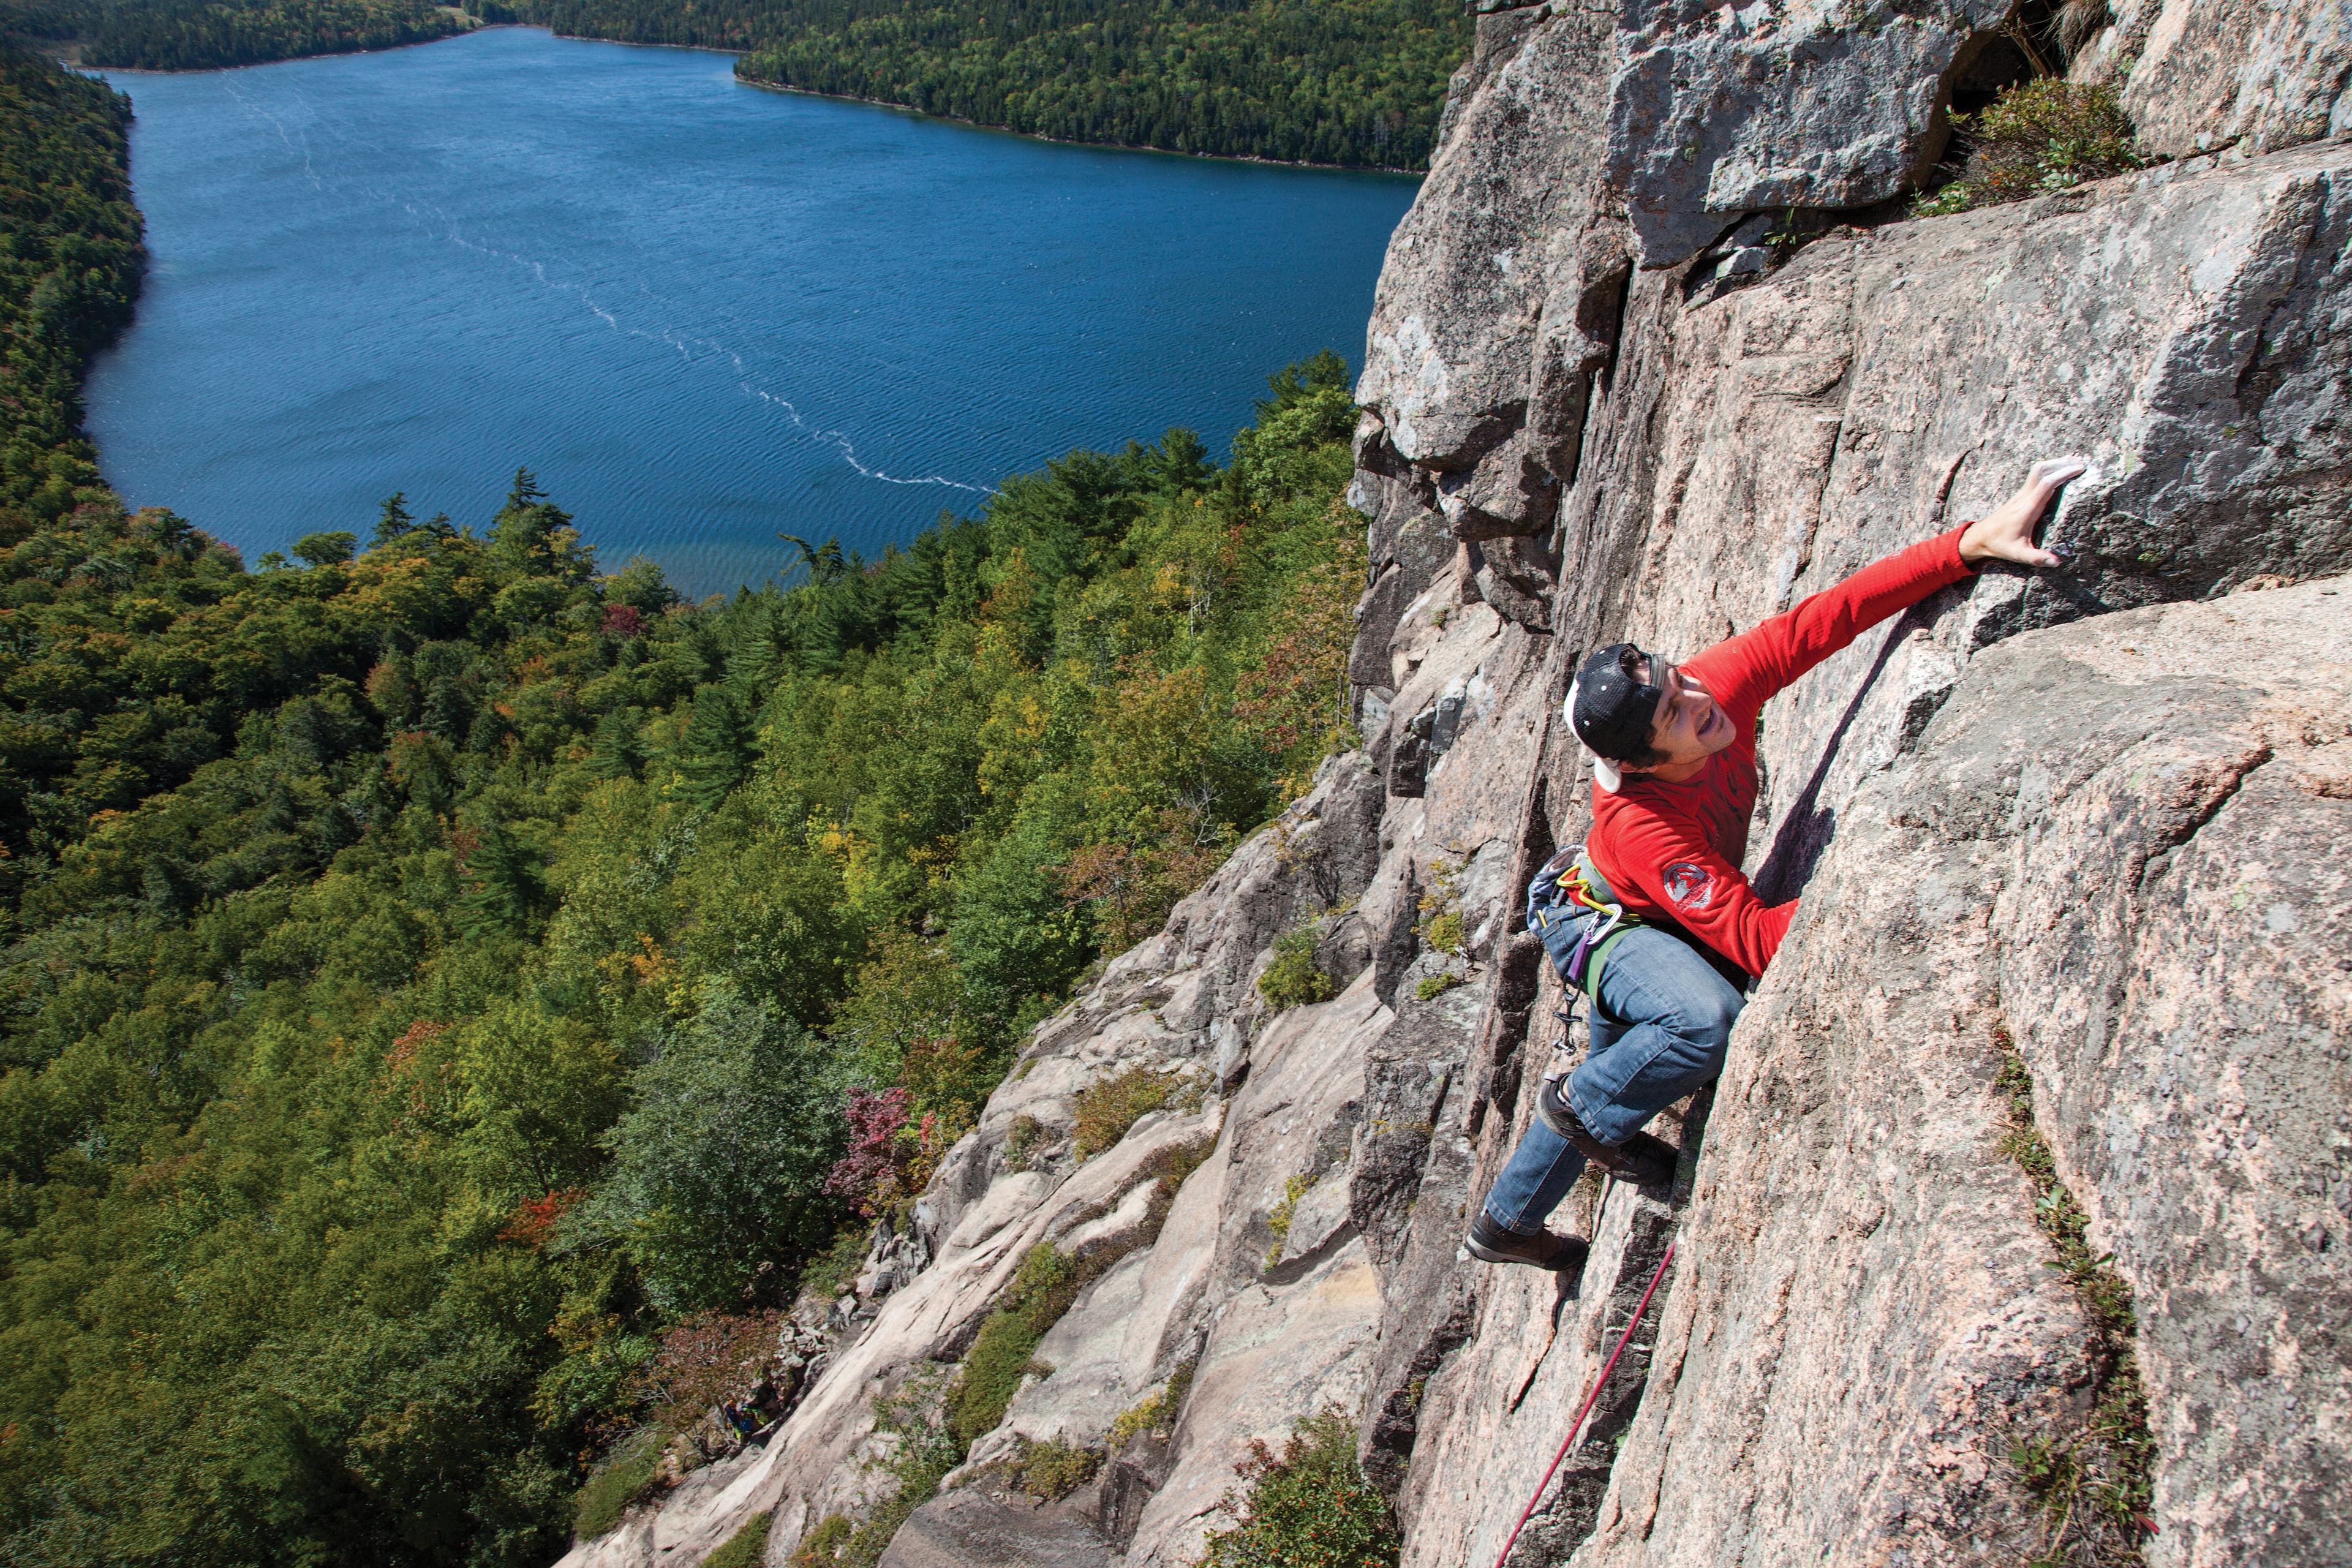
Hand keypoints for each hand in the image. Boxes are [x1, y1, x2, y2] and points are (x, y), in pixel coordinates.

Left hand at [1958, 456, 2087, 567]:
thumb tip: (2057, 562)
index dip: (2063, 473)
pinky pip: (2035, 477)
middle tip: (2081, 462)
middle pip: (2042, 470)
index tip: (2079, 469)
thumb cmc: (1999, 545)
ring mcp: (2020, 495)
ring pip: (2038, 471)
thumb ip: (2037, 558)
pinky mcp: (2020, 496)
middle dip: (2061, 464)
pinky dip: (2049, 470)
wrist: (1979, 537)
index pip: (2046, 484)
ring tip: (2075, 462)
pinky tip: (2059, 471)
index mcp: (2027, 509)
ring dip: (2056, 464)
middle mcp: (2023, 498)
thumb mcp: (2018, 554)